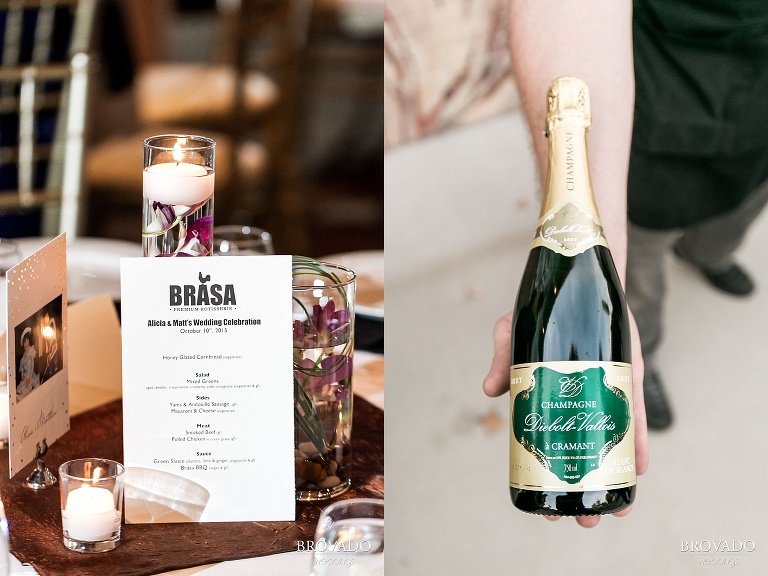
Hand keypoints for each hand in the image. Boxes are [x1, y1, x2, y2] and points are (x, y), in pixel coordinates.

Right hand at [482, 310, 647, 527]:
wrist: (582, 284)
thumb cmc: (544, 311)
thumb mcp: (514, 331)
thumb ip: (502, 356)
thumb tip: (490, 391)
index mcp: (544, 398)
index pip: (545, 448)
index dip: (545, 479)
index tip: (543, 508)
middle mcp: (575, 404)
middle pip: (580, 457)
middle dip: (582, 492)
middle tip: (583, 520)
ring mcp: (603, 395)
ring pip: (609, 445)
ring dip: (613, 478)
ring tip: (615, 511)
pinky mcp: (627, 381)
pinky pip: (634, 419)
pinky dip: (638, 444)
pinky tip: (639, 469)